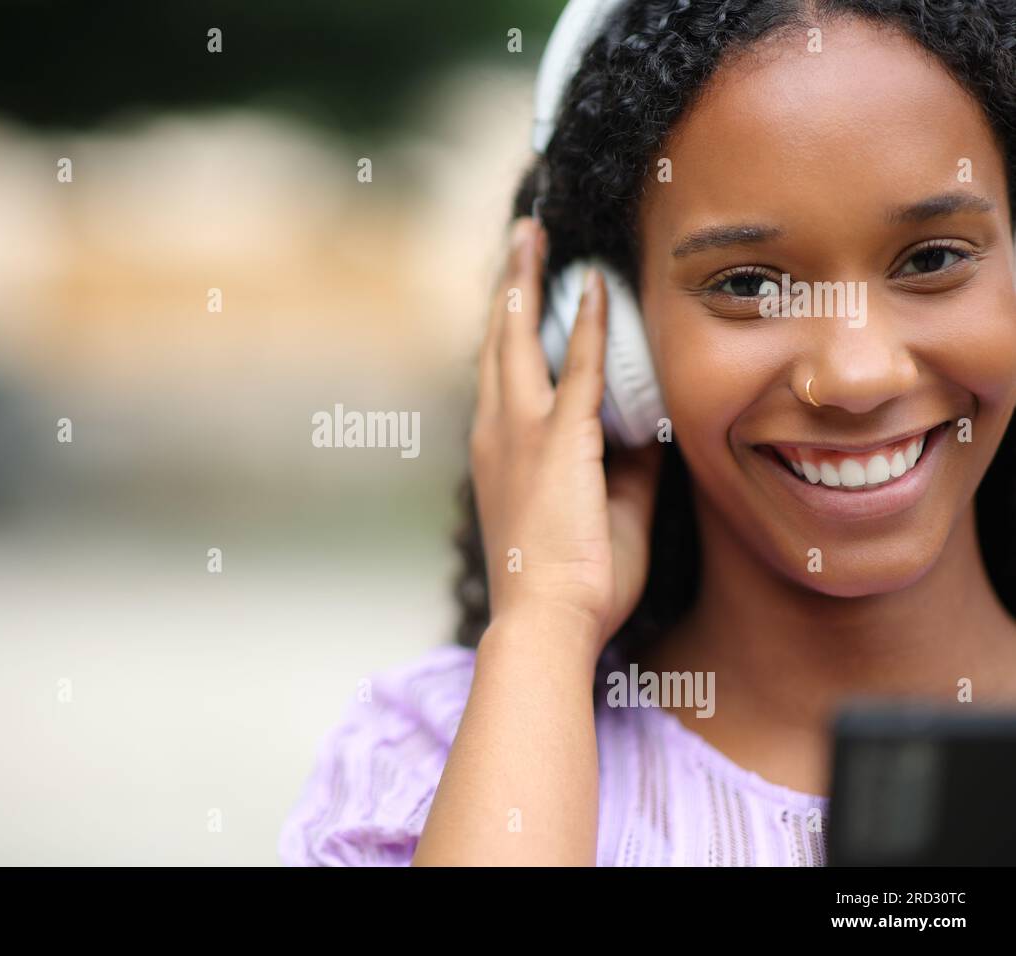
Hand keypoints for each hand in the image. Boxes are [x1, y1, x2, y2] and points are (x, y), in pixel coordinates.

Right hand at [470, 216, 663, 657]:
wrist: (547, 620)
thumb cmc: (572, 585)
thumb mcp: (606, 514)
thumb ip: (627, 465)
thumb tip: (654, 426)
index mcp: (499, 454)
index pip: (503, 377)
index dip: (511, 332)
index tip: (523, 297)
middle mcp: (496, 433)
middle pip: (498, 341)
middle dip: (510, 287)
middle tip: (522, 240)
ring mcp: (519, 433)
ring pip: (519, 338)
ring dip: (528, 284)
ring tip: (533, 239)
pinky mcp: (557, 439)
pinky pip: (578, 366)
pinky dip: (589, 323)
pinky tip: (596, 286)